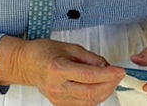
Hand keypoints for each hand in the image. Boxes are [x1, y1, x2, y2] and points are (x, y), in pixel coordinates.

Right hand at [0, 36, 125, 105]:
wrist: (26, 64)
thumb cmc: (43, 52)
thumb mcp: (68, 46)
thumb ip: (88, 57)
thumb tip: (105, 65)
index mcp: (58, 69)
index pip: (88, 75)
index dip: (108, 74)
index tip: (120, 70)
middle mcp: (57, 87)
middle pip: (90, 93)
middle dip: (110, 84)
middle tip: (118, 75)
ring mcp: (58, 98)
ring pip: (89, 102)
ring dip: (105, 92)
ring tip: (110, 80)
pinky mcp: (60, 104)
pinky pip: (83, 105)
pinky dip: (95, 97)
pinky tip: (99, 87)